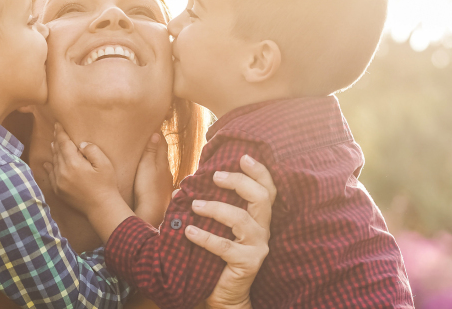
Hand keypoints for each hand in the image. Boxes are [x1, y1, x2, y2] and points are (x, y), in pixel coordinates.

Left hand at [46, 122, 120, 214]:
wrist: (101, 207)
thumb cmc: (106, 184)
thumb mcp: (104, 163)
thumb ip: (91, 150)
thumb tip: (80, 144)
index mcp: (73, 163)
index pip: (64, 143)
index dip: (61, 133)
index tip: (58, 124)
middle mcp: (62, 172)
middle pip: (57, 151)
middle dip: (57, 140)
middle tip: (56, 130)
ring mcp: (59, 182)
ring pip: (54, 162)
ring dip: (54, 152)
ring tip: (53, 143)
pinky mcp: (58, 191)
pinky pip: (51, 175)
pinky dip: (50, 167)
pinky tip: (48, 162)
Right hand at [132, 133, 172, 226]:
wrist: (152, 213)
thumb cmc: (147, 188)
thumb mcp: (146, 166)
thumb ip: (151, 151)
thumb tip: (157, 134)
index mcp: (162, 163)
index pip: (162, 144)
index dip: (158, 135)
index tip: (156, 125)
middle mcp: (166, 173)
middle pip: (163, 156)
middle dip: (159, 147)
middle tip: (153, 137)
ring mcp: (164, 185)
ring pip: (162, 168)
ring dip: (157, 161)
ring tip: (151, 156)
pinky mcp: (161, 195)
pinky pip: (159, 179)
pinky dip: (156, 174)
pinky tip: (153, 177)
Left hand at [185, 155, 276, 308]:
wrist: (224, 294)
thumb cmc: (217, 256)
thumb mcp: (216, 227)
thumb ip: (209, 205)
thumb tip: (184, 185)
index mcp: (258, 218)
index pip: (267, 189)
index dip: (259, 171)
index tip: (243, 157)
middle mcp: (262, 230)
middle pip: (262, 198)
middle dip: (239, 182)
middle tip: (215, 177)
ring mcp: (257, 247)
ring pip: (242, 219)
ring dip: (216, 208)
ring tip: (194, 205)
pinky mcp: (248, 263)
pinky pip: (225, 247)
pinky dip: (205, 237)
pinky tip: (188, 231)